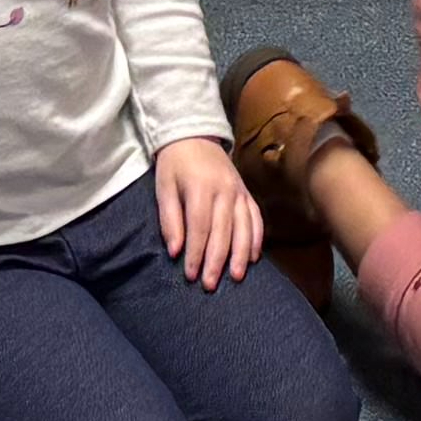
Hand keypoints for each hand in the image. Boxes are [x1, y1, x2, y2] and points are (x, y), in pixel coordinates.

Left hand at [156, 134, 262, 287]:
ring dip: (240, 254)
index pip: (200, 227)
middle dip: (216, 261)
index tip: (190, 275)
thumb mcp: (164, 188)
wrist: (194, 134)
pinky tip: (253, 257)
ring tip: (236, 277)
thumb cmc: (174, 164)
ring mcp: (239, 191)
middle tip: (210, 285)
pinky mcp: (246, 192)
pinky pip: (256, 217)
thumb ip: (170, 219)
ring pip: (244, 227)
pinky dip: (256, 238)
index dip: (195, 253)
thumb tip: (175, 251)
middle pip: (223, 232)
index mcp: (201, 188)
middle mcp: (225, 190)